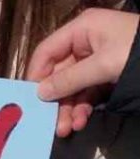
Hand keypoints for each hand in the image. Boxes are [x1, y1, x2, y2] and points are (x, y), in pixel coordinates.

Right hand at [28, 9, 139, 137]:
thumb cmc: (136, 52)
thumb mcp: (102, 65)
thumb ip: (70, 79)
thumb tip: (40, 92)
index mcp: (81, 29)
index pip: (46, 51)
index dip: (36, 75)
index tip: (30, 101)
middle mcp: (85, 42)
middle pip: (58, 74)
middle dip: (56, 100)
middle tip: (51, 125)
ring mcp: (96, 59)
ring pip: (72, 87)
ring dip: (68, 109)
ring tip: (68, 129)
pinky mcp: (106, 75)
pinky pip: (86, 92)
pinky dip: (82, 108)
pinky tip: (81, 121)